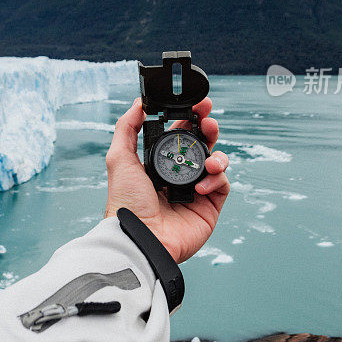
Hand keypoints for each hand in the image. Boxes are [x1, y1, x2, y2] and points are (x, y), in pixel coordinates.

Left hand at [104, 97, 230, 262]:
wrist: (140, 236)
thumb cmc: (126, 202)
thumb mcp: (119, 159)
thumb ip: (127, 128)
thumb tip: (137, 104)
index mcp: (158, 163)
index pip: (179, 135)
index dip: (190, 119)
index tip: (199, 105)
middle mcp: (178, 175)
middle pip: (201, 144)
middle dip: (208, 129)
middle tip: (209, 120)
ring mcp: (195, 190)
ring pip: (216, 162)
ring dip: (217, 154)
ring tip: (210, 160)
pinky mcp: (209, 206)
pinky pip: (222, 184)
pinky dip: (216, 179)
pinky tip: (201, 185)